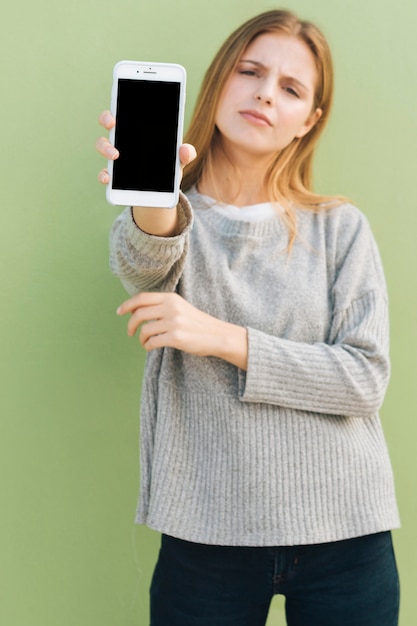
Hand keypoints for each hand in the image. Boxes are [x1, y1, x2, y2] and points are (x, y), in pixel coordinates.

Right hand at [95, 110, 195, 184]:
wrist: (163, 191)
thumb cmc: (168, 168)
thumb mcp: (178, 160)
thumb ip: (184, 154)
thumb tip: (186, 150)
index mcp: (137, 130)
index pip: (124, 111)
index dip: (119, 104)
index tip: (120, 108)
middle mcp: (123, 140)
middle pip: (109, 124)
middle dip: (107, 120)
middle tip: (113, 124)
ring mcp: (116, 157)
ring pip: (103, 146)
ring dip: (106, 148)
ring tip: (115, 155)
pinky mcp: (115, 177)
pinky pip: (104, 173)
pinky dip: (103, 175)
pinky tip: (107, 178)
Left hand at [117, 292, 247, 368]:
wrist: (217, 335)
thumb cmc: (196, 323)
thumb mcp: (180, 307)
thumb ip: (162, 306)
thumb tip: (137, 310)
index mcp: (171, 298)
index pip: (142, 298)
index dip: (127, 305)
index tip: (119, 312)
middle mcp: (171, 308)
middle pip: (139, 314)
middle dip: (130, 325)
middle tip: (130, 332)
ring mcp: (174, 322)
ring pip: (145, 330)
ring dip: (141, 338)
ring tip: (145, 342)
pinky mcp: (176, 337)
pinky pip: (153, 342)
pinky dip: (148, 346)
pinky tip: (151, 347)